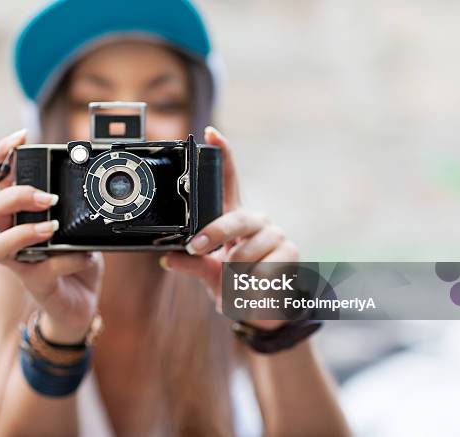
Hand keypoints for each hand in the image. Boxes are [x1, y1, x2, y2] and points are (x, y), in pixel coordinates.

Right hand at [0, 129, 103, 342]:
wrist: (79, 301)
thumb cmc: (74, 258)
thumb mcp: (79, 225)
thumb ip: (76, 205)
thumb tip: (89, 177)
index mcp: (21, 214)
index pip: (2, 181)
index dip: (5, 157)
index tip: (21, 138)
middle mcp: (13, 235)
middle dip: (16, 195)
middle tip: (46, 197)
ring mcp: (20, 262)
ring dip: (24, 231)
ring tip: (51, 226)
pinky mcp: (35, 284)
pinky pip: (43, 270)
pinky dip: (66, 259)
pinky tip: (85, 255)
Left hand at [160, 126, 297, 329]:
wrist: (262, 311)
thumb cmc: (232, 284)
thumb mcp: (207, 273)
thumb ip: (192, 264)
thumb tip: (168, 258)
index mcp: (233, 218)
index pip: (229, 181)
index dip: (222, 155)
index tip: (211, 133)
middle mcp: (256, 220)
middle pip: (236, 218)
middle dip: (215, 233)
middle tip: (197, 248)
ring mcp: (275, 234)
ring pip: (246, 251)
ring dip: (234, 274)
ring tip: (236, 283)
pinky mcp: (291, 252)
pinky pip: (263, 269)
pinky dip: (251, 286)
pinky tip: (255, 289)